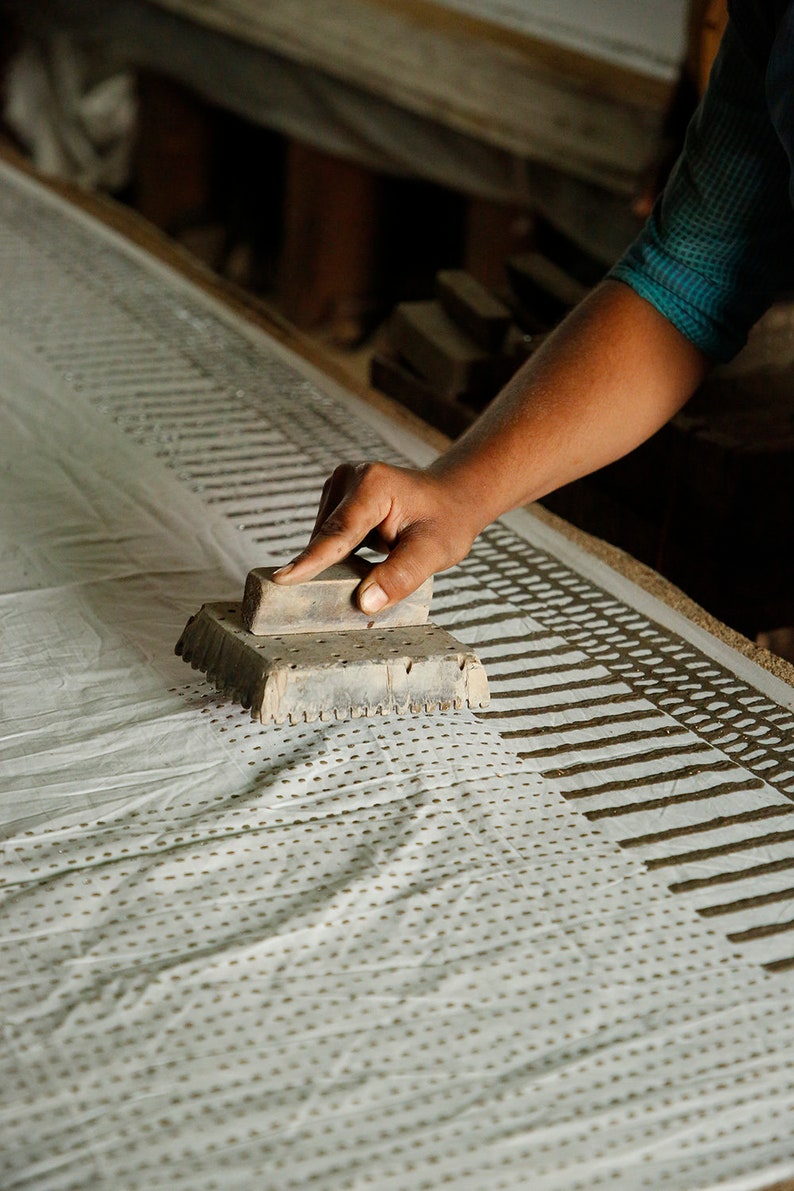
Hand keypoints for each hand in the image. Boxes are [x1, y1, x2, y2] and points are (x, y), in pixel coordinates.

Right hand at [272, 461, 477, 612]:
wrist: (451, 499)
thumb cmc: (446, 522)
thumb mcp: (434, 552)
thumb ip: (400, 576)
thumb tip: (364, 602)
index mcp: (374, 485)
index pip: (340, 532)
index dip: (313, 559)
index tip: (282, 579)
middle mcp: (351, 479)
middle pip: (328, 538)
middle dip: (333, 569)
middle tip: (360, 589)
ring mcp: (340, 487)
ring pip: (324, 540)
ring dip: (341, 562)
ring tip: (378, 562)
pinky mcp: (336, 500)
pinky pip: (328, 538)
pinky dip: (341, 555)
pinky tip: (366, 558)